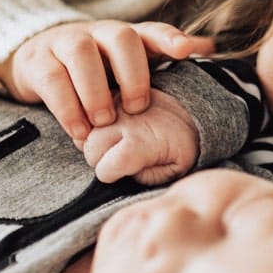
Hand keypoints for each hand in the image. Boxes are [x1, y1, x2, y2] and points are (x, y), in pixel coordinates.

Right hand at [0, 20, 213, 139]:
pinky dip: (68, 108)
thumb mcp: (127, 65)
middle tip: (136, 108)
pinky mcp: (38, 61)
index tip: (185, 52)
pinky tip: (80, 131)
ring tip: (104, 123)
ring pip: (82, 54)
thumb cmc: (94, 69)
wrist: (36, 60)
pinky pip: (54, 79)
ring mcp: (66, 42)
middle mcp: (98, 33)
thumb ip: (162, 58)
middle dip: (133, 73)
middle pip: (120, 38)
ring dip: (96, 91)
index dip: (170, 39)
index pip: (151, 31)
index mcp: (126, 36)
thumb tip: (210, 46)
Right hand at [82, 89, 198, 184]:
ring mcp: (116, 104)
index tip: (120, 172)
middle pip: (90, 149)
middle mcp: (124, 121)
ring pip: (84, 130)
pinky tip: (107, 130)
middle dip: (98, 159)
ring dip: (92, 141)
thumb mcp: (174, 169)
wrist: (188, 110)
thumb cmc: (179, 145)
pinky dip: (91, 124)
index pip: (104, 169)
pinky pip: (87, 113)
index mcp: (140, 143)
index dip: (108, 175)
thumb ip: (146, 178)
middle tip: (114, 158)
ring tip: (111, 144)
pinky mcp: (112, 94)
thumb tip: (120, 172)